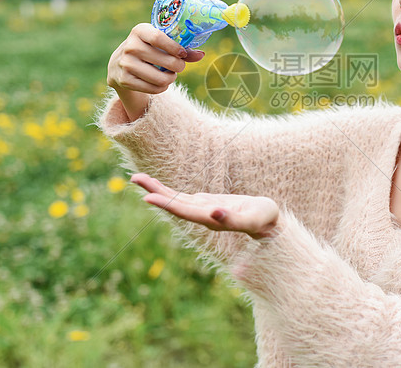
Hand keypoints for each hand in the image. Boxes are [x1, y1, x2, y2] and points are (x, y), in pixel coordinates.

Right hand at [107, 24, 204, 120]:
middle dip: (178, 66)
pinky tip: (161, 82)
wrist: (119, 63)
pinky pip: (153, 88)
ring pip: (160, 78)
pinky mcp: (124, 80)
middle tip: (179, 66)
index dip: (175, 48)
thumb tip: (201, 55)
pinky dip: (162, 87)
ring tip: (171, 75)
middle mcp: (130, 46)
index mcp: (139, 31)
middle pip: (166, 61)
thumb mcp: (160, 43)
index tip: (183, 54)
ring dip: (171, 78)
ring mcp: (125, 64)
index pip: (159, 38)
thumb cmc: (148, 49)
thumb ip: (180, 48)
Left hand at [130, 173, 280, 239]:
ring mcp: (201, 209)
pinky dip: (166, 190)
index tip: (149, 198)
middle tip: (134, 178)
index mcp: (211, 219)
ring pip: (174, 199)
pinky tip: (154, 186)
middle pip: (174, 204)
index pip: (185, 211)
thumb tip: (214, 213)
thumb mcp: (253, 219)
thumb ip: (234, 219)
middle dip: (154, 191)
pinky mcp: (203, 203)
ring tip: (136, 178)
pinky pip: (180, 196)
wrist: (266, 223)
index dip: (167, 204)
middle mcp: (201, 215)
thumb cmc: (264, 219)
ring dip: (156, 189)